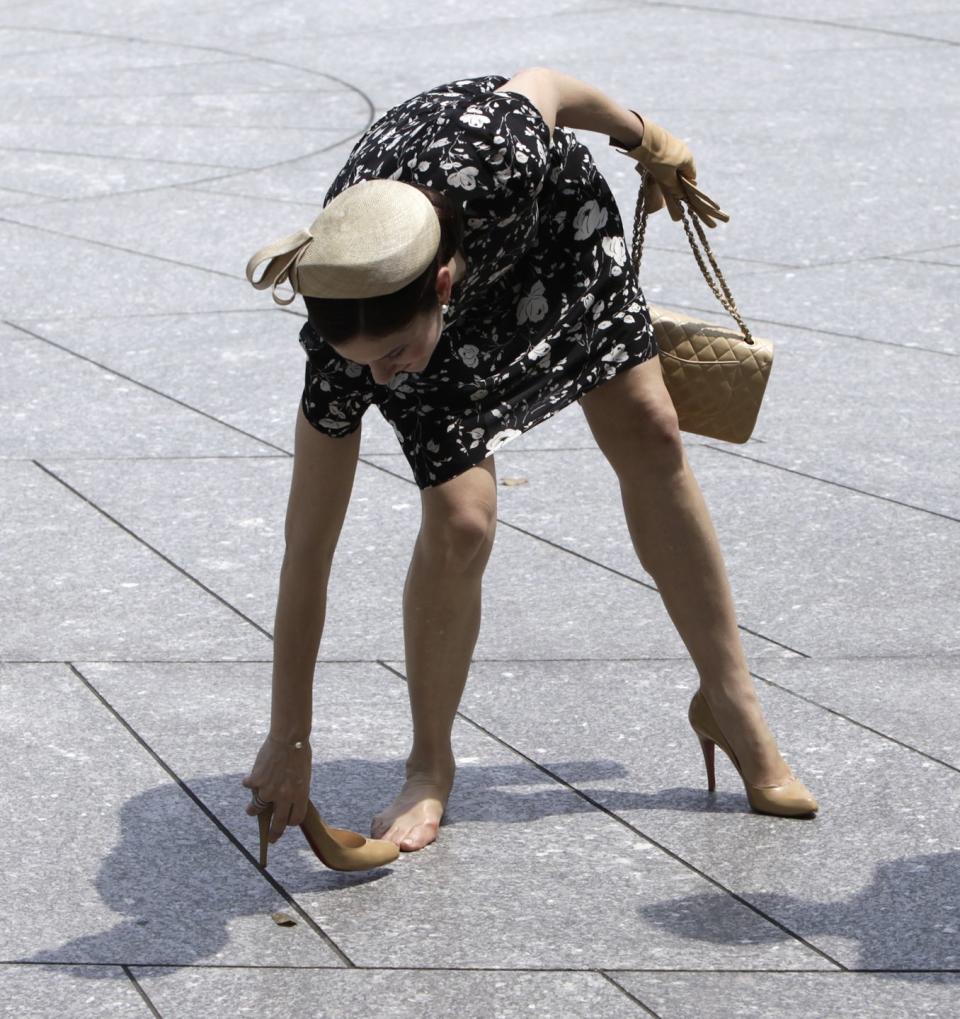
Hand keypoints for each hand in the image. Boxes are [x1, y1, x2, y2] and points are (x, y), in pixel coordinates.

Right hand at [241, 734, 311, 844]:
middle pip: (278, 823)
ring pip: (256, 808)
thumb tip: (287, 800)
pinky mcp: (256, 781)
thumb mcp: (304, 775)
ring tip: (251, 809)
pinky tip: (251, 776)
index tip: (286, 823)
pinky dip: (249, 781)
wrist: (289, 738)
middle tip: (272, 839)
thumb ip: (296, 789)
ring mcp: (268, 790)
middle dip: (274, 833)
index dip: (290, 822)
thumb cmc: (300, 753)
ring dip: (253, 809)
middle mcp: (284, 797)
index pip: (295, 819)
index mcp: (300, 795)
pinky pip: (249, 785)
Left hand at [609, 113, 729, 226]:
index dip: (685, 187)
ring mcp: (675, 144)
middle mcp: (684, 150)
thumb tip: (681, 196)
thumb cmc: (657, 160)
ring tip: (656, 176)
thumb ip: (675, 188)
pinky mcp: (664, 140)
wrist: (642, 138)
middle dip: (675, 179)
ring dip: (667, 171)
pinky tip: (652, 166)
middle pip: (682, 169)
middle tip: (664, 186)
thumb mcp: (666, 178)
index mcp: (689, 159)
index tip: (676, 193)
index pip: (692, 177)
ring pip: (673, 163)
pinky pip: (666, 156)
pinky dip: (661, 163)